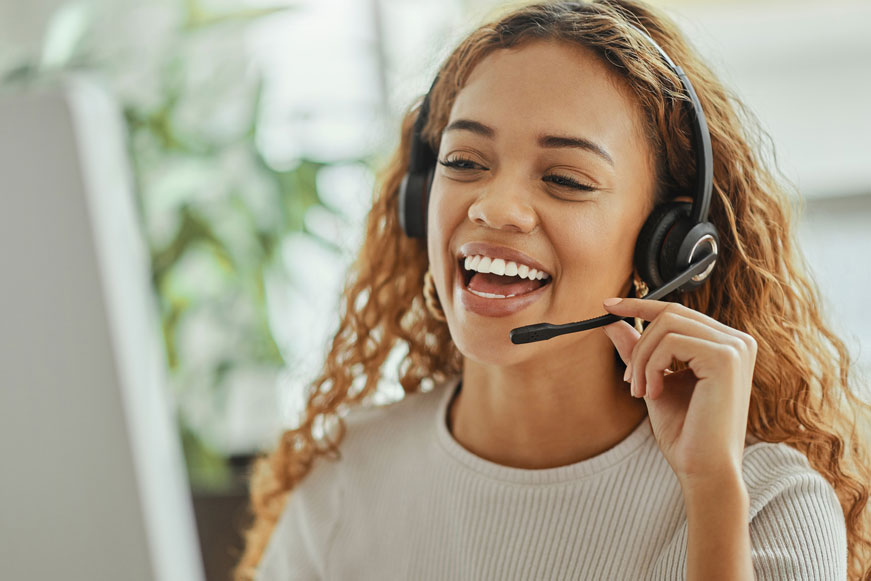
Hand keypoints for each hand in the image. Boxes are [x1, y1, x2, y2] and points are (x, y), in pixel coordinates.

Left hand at [601, 297, 756, 486]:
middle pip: (669, 313)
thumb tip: (611, 321)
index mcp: (725, 345)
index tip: (608, 307)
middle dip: (639, 345)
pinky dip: (652, 367)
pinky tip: (655, 394)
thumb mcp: (653, 381)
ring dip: (642, 359)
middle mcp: (737, 340)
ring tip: (641, 391)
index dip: (640, 305)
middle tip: (629, 381)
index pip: (677, 311)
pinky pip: (671, 342)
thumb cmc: (685, 432)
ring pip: (666, 325)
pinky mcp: (726, 357)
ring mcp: (735, 347)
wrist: (704, 469)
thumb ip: (638, 350)